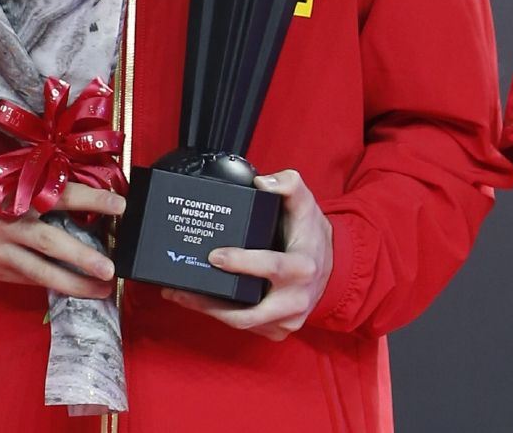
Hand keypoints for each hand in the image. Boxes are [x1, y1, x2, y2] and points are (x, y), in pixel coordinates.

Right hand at [0, 167, 124, 296]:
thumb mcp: (10, 174)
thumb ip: (42, 180)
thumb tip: (89, 187)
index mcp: (14, 193)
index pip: (59, 195)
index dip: (91, 201)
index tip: (120, 205)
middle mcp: (6, 224)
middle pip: (50, 243)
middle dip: (83, 257)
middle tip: (111, 267)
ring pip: (40, 272)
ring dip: (74, 283)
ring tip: (103, 288)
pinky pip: (29, 279)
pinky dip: (54, 284)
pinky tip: (77, 289)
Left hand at [161, 169, 332, 340]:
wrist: (333, 267)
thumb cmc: (312, 236)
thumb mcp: (306, 204)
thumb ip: (288, 184)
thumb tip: (262, 181)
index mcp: (302, 267)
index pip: (270, 267)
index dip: (241, 263)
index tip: (214, 256)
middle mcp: (295, 300)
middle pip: (247, 313)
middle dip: (210, 304)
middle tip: (180, 290)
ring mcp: (287, 320)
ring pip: (241, 323)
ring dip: (208, 311)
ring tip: (179, 295)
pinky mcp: (278, 330)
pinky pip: (246, 326)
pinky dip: (221, 315)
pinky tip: (200, 302)